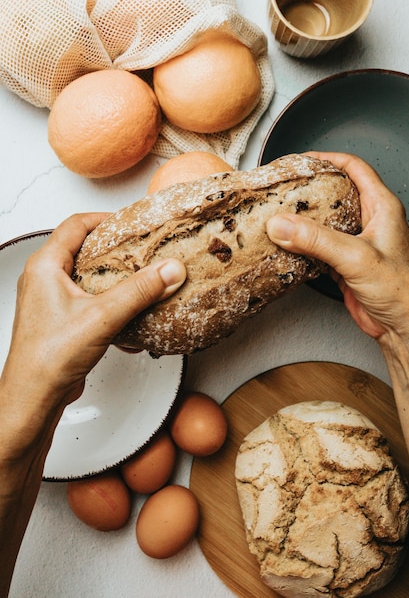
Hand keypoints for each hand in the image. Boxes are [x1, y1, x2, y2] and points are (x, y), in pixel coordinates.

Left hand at [1, 213, 185, 412]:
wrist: (34, 396)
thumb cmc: (48, 358)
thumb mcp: (102, 316)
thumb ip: (139, 290)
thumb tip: (167, 270)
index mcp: (45, 266)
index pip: (76, 225)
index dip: (106, 219)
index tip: (131, 222)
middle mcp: (43, 279)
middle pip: (81, 247)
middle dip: (113, 247)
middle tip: (139, 247)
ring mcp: (50, 300)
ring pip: (85, 274)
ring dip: (112, 274)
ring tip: (138, 275)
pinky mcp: (59, 319)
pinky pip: (87, 297)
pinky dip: (108, 297)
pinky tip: (127, 308)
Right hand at [267, 152, 408, 340]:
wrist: (404, 327)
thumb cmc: (402, 290)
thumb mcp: (357, 257)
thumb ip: (317, 239)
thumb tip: (282, 225)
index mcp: (382, 207)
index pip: (354, 168)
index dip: (328, 158)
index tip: (302, 159)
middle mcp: (370, 221)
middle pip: (336, 193)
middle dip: (310, 188)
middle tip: (285, 187)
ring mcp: (357, 243)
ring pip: (325, 221)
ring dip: (303, 219)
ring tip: (280, 214)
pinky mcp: (346, 264)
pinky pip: (319, 247)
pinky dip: (302, 245)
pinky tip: (288, 246)